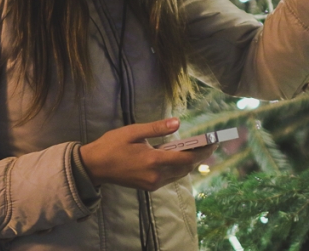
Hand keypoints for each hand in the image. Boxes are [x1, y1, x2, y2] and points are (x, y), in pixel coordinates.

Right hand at [79, 118, 216, 191]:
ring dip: (190, 163)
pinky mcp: (148, 186)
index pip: (186, 158)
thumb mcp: (133, 131)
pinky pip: (170, 178)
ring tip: (200, 148)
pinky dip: (179, 168)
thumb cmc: (112, 145)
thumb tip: (178, 122)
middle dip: (199, 156)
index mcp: (153, 161)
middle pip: (186, 168)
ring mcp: (152, 184)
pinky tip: (180, 156)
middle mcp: (156, 176)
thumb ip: (157, 128)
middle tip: (210, 143)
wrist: (94, 166)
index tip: (214, 142)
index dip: (202, 151)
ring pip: (179, 174)